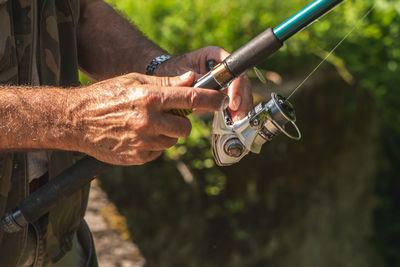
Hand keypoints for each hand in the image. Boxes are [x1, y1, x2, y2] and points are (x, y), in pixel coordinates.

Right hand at [67, 72, 227, 164]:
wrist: (76, 120)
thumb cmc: (105, 96)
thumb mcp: (133, 81)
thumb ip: (165, 83)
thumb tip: (191, 79)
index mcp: (150, 98)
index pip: (192, 99)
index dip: (212, 100)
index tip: (223, 100)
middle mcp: (149, 121)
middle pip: (186, 127)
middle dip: (182, 122)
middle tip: (169, 116)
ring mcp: (142, 142)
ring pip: (172, 140)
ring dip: (167, 134)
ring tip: (147, 125)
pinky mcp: (137, 157)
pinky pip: (158, 152)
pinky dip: (153, 145)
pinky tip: (137, 136)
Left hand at [154, 46, 252, 121]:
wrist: (165, 75)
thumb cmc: (171, 69)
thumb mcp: (179, 74)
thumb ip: (192, 81)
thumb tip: (204, 92)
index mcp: (214, 55)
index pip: (231, 69)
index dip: (235, 86)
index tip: (232, 102)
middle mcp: (222, 65)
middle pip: (241, 81)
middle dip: (241, 100)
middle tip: (238, 115)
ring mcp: (224, 79)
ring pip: (241, 91)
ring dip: (241, 107)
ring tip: (237, 121)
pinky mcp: (222, 92)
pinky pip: (235, 100)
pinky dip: (235, 111)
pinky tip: (234, 120)